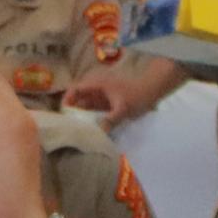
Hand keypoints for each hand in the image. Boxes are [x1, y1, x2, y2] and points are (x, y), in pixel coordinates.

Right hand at [63, 52, 181, 121]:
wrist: (154, 91)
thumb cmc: (137, 95)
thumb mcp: (123, 108)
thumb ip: (110, 120)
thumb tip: (98, 133)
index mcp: (96, 84)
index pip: (75, 89)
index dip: (67, 100)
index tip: (63, 114)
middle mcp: (96, 90)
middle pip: (78, 101)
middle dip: (72, 113)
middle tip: (68, 128)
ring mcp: (102, 98)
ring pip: (86, 108)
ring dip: (82, 118)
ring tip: (76, 132)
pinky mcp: (108, 106)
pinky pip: (95, 113)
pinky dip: (92, 121)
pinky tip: (90, 132)